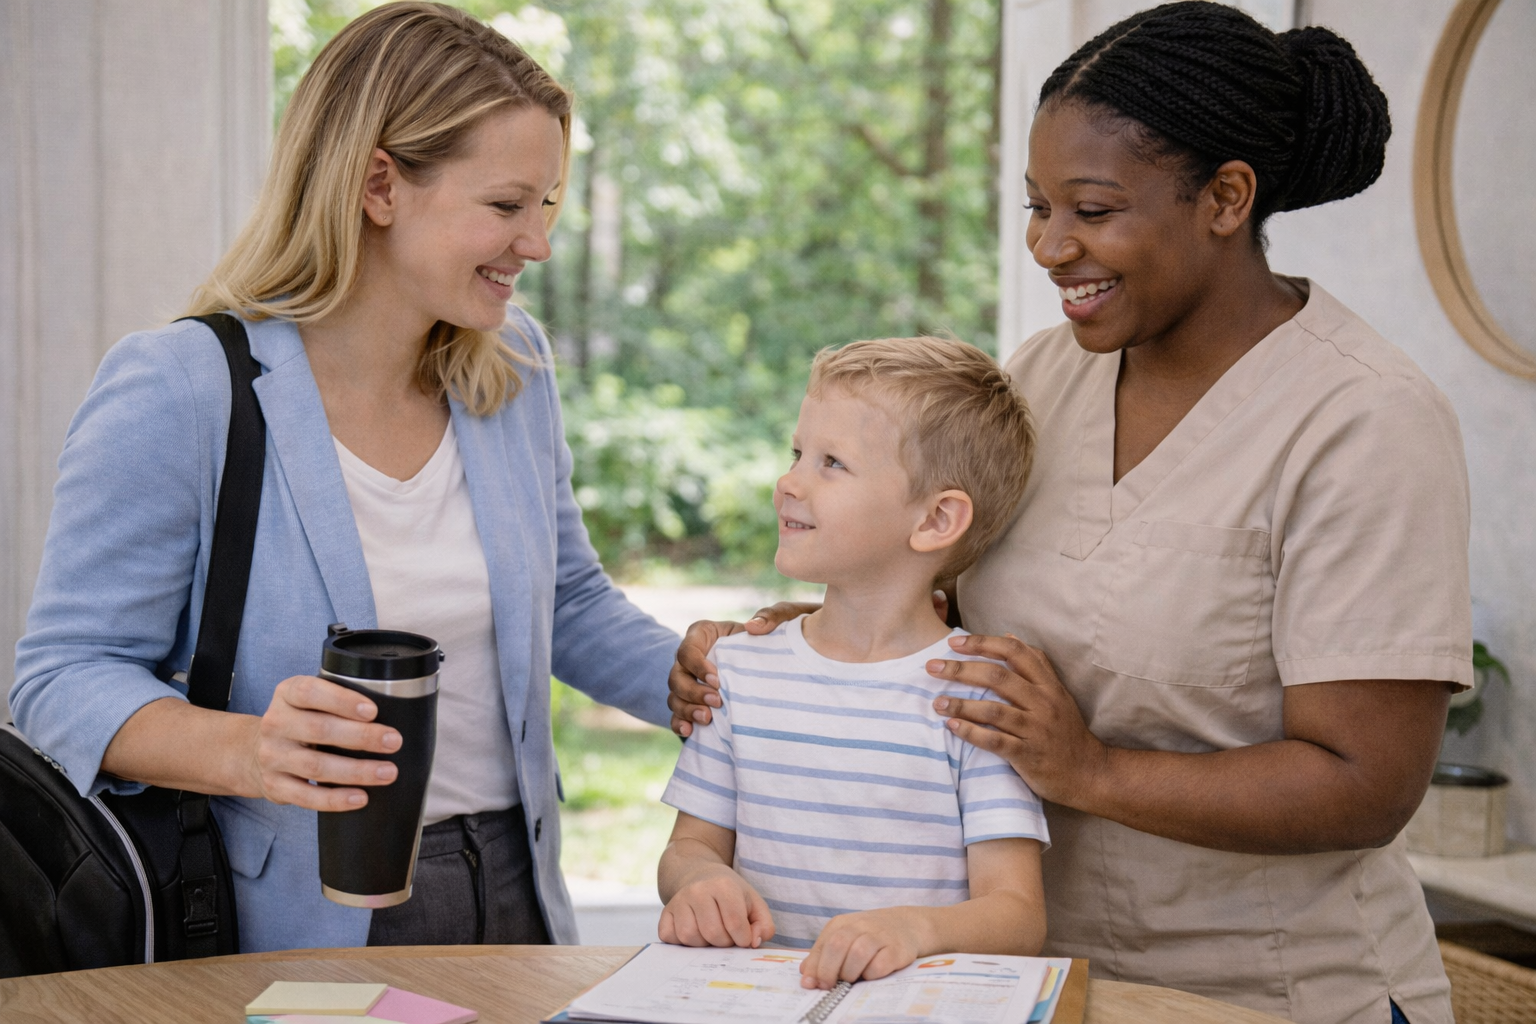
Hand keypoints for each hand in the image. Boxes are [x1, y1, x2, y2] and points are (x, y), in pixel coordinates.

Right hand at [249, 674, 402, 811]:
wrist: (255, 751)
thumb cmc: (300, 721)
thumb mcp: (310, 701)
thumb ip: (338, 700)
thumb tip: (394, 709)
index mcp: (287, 695)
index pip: (310, 692)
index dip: (342, 700)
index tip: (373, 710)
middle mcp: (275, 723)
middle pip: (319, 730)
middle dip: (361, 737)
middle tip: (394, 741)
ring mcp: (272, 757)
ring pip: (316, 766)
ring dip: (356, 771)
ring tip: (387, 772)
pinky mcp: (275, 786)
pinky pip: (306, 797)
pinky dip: (336, 800)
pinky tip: (361, 797)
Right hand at [658, 866, 774, 947]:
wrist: (698, 875)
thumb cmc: (730, 894)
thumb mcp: (754, 903)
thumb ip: (763, 925)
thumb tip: (753, 943)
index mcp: (724, 885)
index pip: (735, 924)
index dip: (743, 938)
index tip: (743, 937)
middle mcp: (698, 890)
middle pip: (713, 934)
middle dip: (724, 943)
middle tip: (726, 935)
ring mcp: (679, 900)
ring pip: (689, 937)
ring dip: (703, 944)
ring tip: (710, 933)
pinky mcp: (665, 912)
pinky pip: (669, 937)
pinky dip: (681, 942)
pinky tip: (693, 932)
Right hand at [667, 602, 819, 736]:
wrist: (765, 665)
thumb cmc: (766, 641)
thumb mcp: (770, 626)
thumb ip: (768, 618)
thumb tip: (754, 626)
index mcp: (702, 635)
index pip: (687, 650)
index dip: (698, 667)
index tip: (718, 680)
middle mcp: (689, 659)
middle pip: (676, 676)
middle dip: (693, 691)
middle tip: (717, 702)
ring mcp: (687, 682)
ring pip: (674, 697)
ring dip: (687, 709)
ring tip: (707, 718)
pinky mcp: (690, 703)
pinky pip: (676, 715)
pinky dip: (679, 723)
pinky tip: (689, 731)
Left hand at [800, 907, 927, 988]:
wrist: (906, 924)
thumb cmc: (868, 936)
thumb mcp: (843, 939)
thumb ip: (823, 955)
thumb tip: (806, 975)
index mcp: (842, 924)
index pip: (823, 945)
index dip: (815, 967)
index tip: (811, 984)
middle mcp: (860, 926)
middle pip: (838, 945)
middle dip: (829, 970)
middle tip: (829, 985)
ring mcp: (879, 936)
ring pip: (858, 953)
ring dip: (850, 972)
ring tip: (851, 979)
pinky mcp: (897, 949)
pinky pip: (880, 964)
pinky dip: (871, 974)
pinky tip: (870, 975)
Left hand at [927, 633, 1108, 805]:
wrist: (1089, 773)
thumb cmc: (1066, 731)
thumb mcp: (1057, 693)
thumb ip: (1035, 665)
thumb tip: (1010, 637)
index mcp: (1048, 685)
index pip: (1014, 653)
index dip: (982, 643)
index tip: (953, 642)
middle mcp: (1043, 703)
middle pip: (997, 677)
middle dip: (960, 670)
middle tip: (932, 667)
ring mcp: (1036, 729)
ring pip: (993, 710)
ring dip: (960, 704)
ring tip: (936, 703)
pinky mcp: (1028, 755)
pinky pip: (995, 741)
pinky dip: (972, 733)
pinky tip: (952, 727)